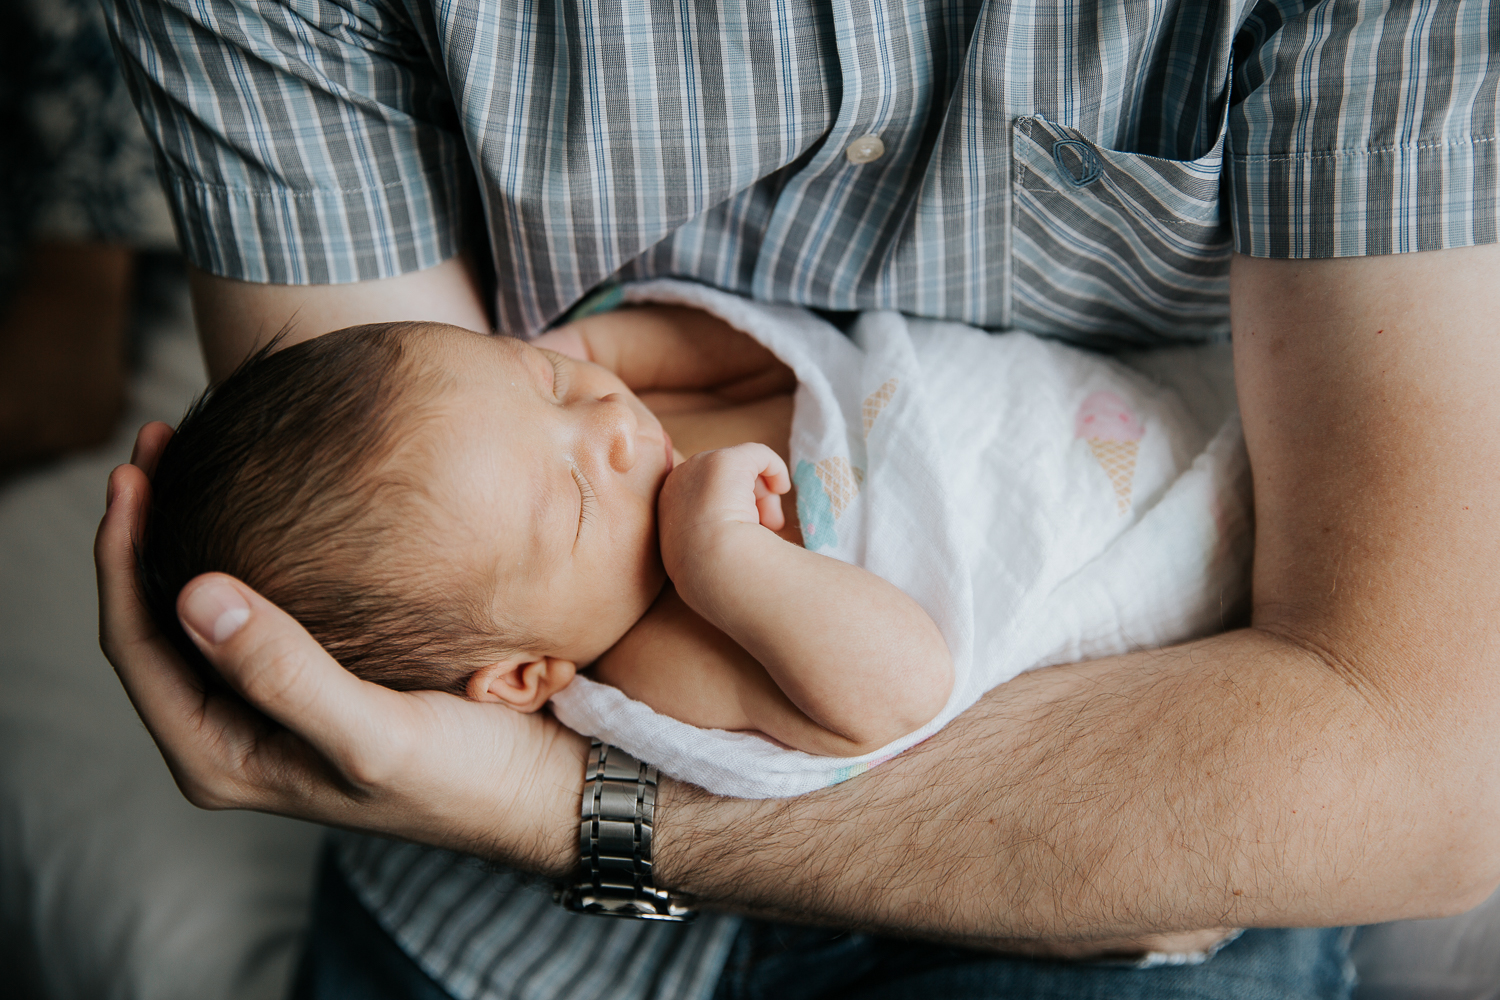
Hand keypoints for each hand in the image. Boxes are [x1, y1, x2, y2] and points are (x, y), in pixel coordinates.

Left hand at [95, 423, 585, 873]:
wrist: (540, 787)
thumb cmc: (463, 777)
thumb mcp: (374, 735)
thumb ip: (285, 675)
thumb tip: (194, 593)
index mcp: (220, 754)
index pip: (137, 642)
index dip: (121, 556)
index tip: (135, 475)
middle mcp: (232, 729)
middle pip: (158, 616)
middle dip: (145, 529)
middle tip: (157, 442)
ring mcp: (271, 702)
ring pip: (201, 606)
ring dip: (191, 531)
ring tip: (193, 456)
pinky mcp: (315, 675)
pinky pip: (255, 603)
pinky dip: (247, 545)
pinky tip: (265, 499)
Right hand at [657, 443, 789, 576]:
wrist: (711, 567)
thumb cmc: (713, 577)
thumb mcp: (704, 560)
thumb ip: (713, 543)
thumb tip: (740, 538)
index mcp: (669, 511)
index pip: (704, 501)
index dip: (732, 514)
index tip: (751, 537)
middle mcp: (677, 485)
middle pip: (721, 483)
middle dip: (750, 502)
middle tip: (769, 527)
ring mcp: (697, 469)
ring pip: (739, 470)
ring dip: (762, 494)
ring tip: (773, 522)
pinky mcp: (723, 460)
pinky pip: (757, 454)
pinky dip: (775, 468)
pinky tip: (783, 489)